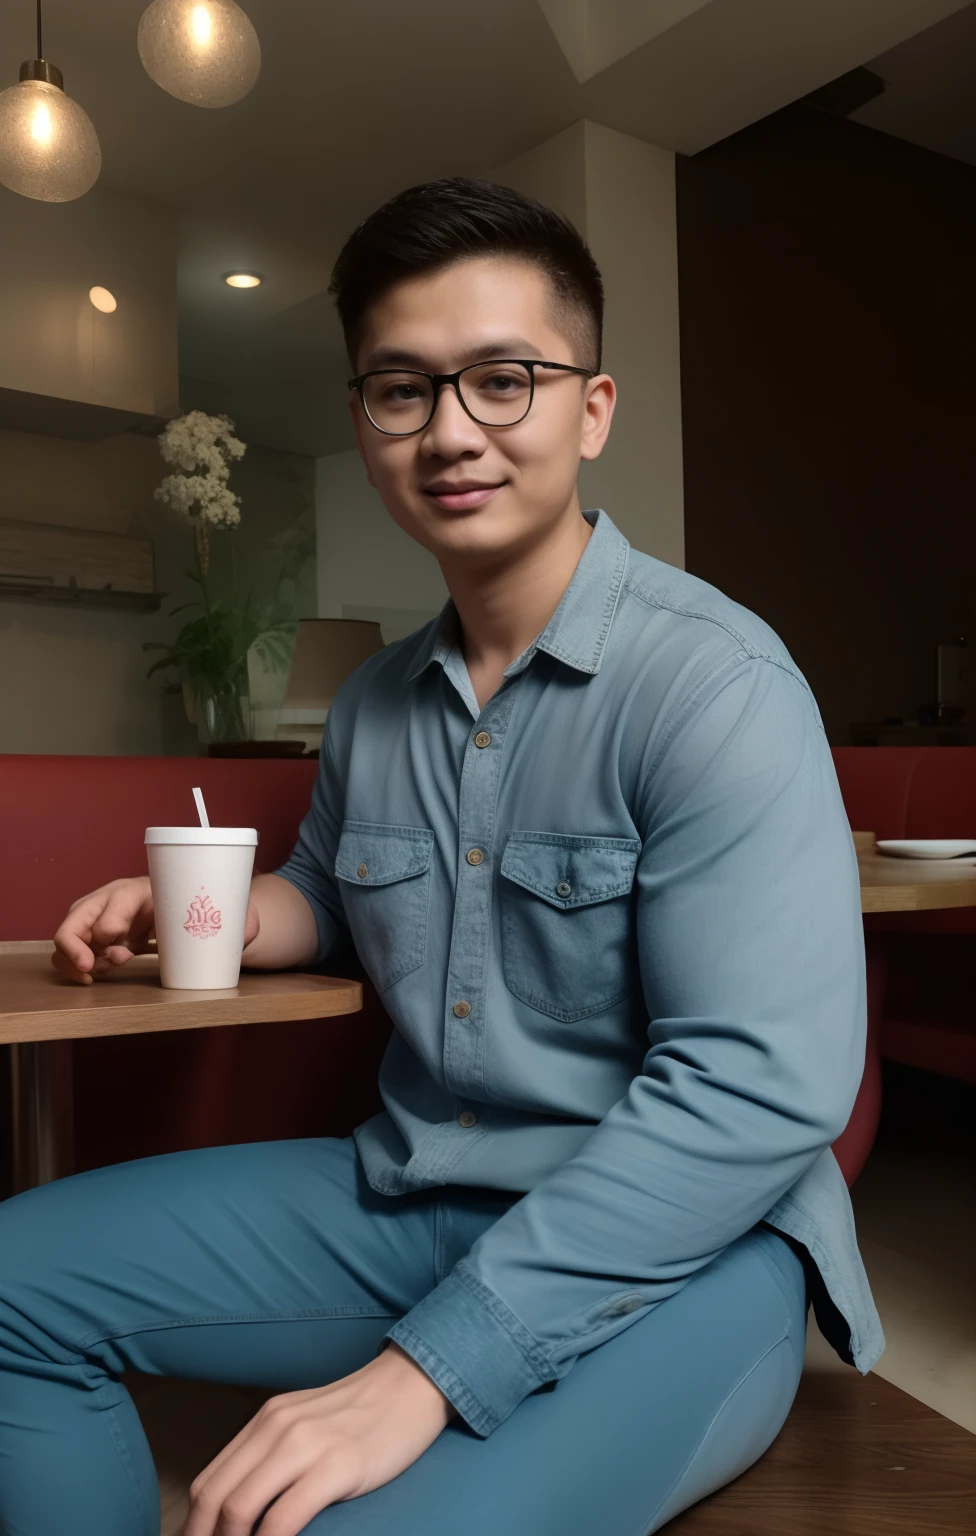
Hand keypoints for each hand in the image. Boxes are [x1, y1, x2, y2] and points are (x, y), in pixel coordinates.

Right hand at [52, 876, 259, 983]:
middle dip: (76, 942)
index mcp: (143, 888)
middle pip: (79, 913)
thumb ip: (237, 918)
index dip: (112, 922)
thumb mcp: (218, 908)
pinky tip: (90, 976)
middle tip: (93, 967)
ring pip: (69, 932)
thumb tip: (250, 929)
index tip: (119, 946)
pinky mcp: (97, 937)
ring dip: (74, 956)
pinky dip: (72, 964)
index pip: (118, 900)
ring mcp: (101, 918)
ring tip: (95, 974)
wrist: (186, 909)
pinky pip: (71, 949)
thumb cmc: (198, 905)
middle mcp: (114, 899)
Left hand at [184, 1342, 456, 1535]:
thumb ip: (273, 1455)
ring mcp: (306, 1445)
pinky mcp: (338, 1465)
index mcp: (265, 1421)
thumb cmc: (362, 1415)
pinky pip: (284, 1518)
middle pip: (214, 1497)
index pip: (208, 1482)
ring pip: (240, 1508)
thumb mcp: (306, 1424)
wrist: (412, 1385)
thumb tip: (241, 1506)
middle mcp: (276, 1427)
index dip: (194, 1526)